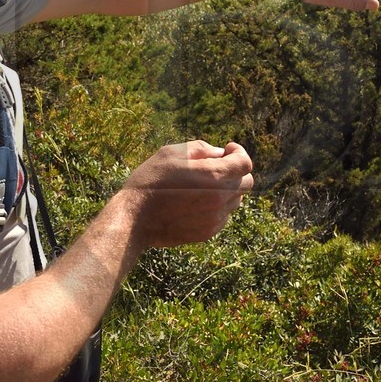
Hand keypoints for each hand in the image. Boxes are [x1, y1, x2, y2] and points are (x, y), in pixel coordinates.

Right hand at [117, 140, 253, 249]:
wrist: (133, 219)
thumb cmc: (150, 181)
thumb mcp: (171, 153)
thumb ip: (200, 149)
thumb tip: (219, 153)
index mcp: (214, 176)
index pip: (245, 163)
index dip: (238, 153)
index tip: (227, 150)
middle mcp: (220, 198)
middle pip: (246, 183)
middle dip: (235, 172)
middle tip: (215, 168)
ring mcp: (215, 218)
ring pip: (235, 201)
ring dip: (226, 191)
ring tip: (200, 187)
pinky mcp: (207, 232)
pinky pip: (223, 217)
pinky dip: (216, 208)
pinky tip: (194, 204)